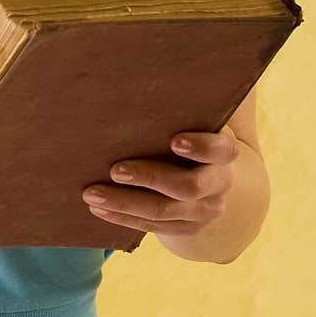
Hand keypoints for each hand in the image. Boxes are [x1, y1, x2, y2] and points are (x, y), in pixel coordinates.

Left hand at [81, 125, 240, 236]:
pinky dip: (123, 218)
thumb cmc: (188, 135)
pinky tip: (98, 209)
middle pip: (188, 186)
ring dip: (125, 203)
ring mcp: (203, 211)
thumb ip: (175, 112)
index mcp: (223, 154)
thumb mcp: (191, 122)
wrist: (210, 177)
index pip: (221, 149)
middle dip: (150, 178)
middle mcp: (219, 184)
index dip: (201, 147)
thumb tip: (129, 87)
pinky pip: (152, 227)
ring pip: (164, 211)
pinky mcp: (186, 228)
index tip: (174, 140)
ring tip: (92, 194)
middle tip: (115, 170)